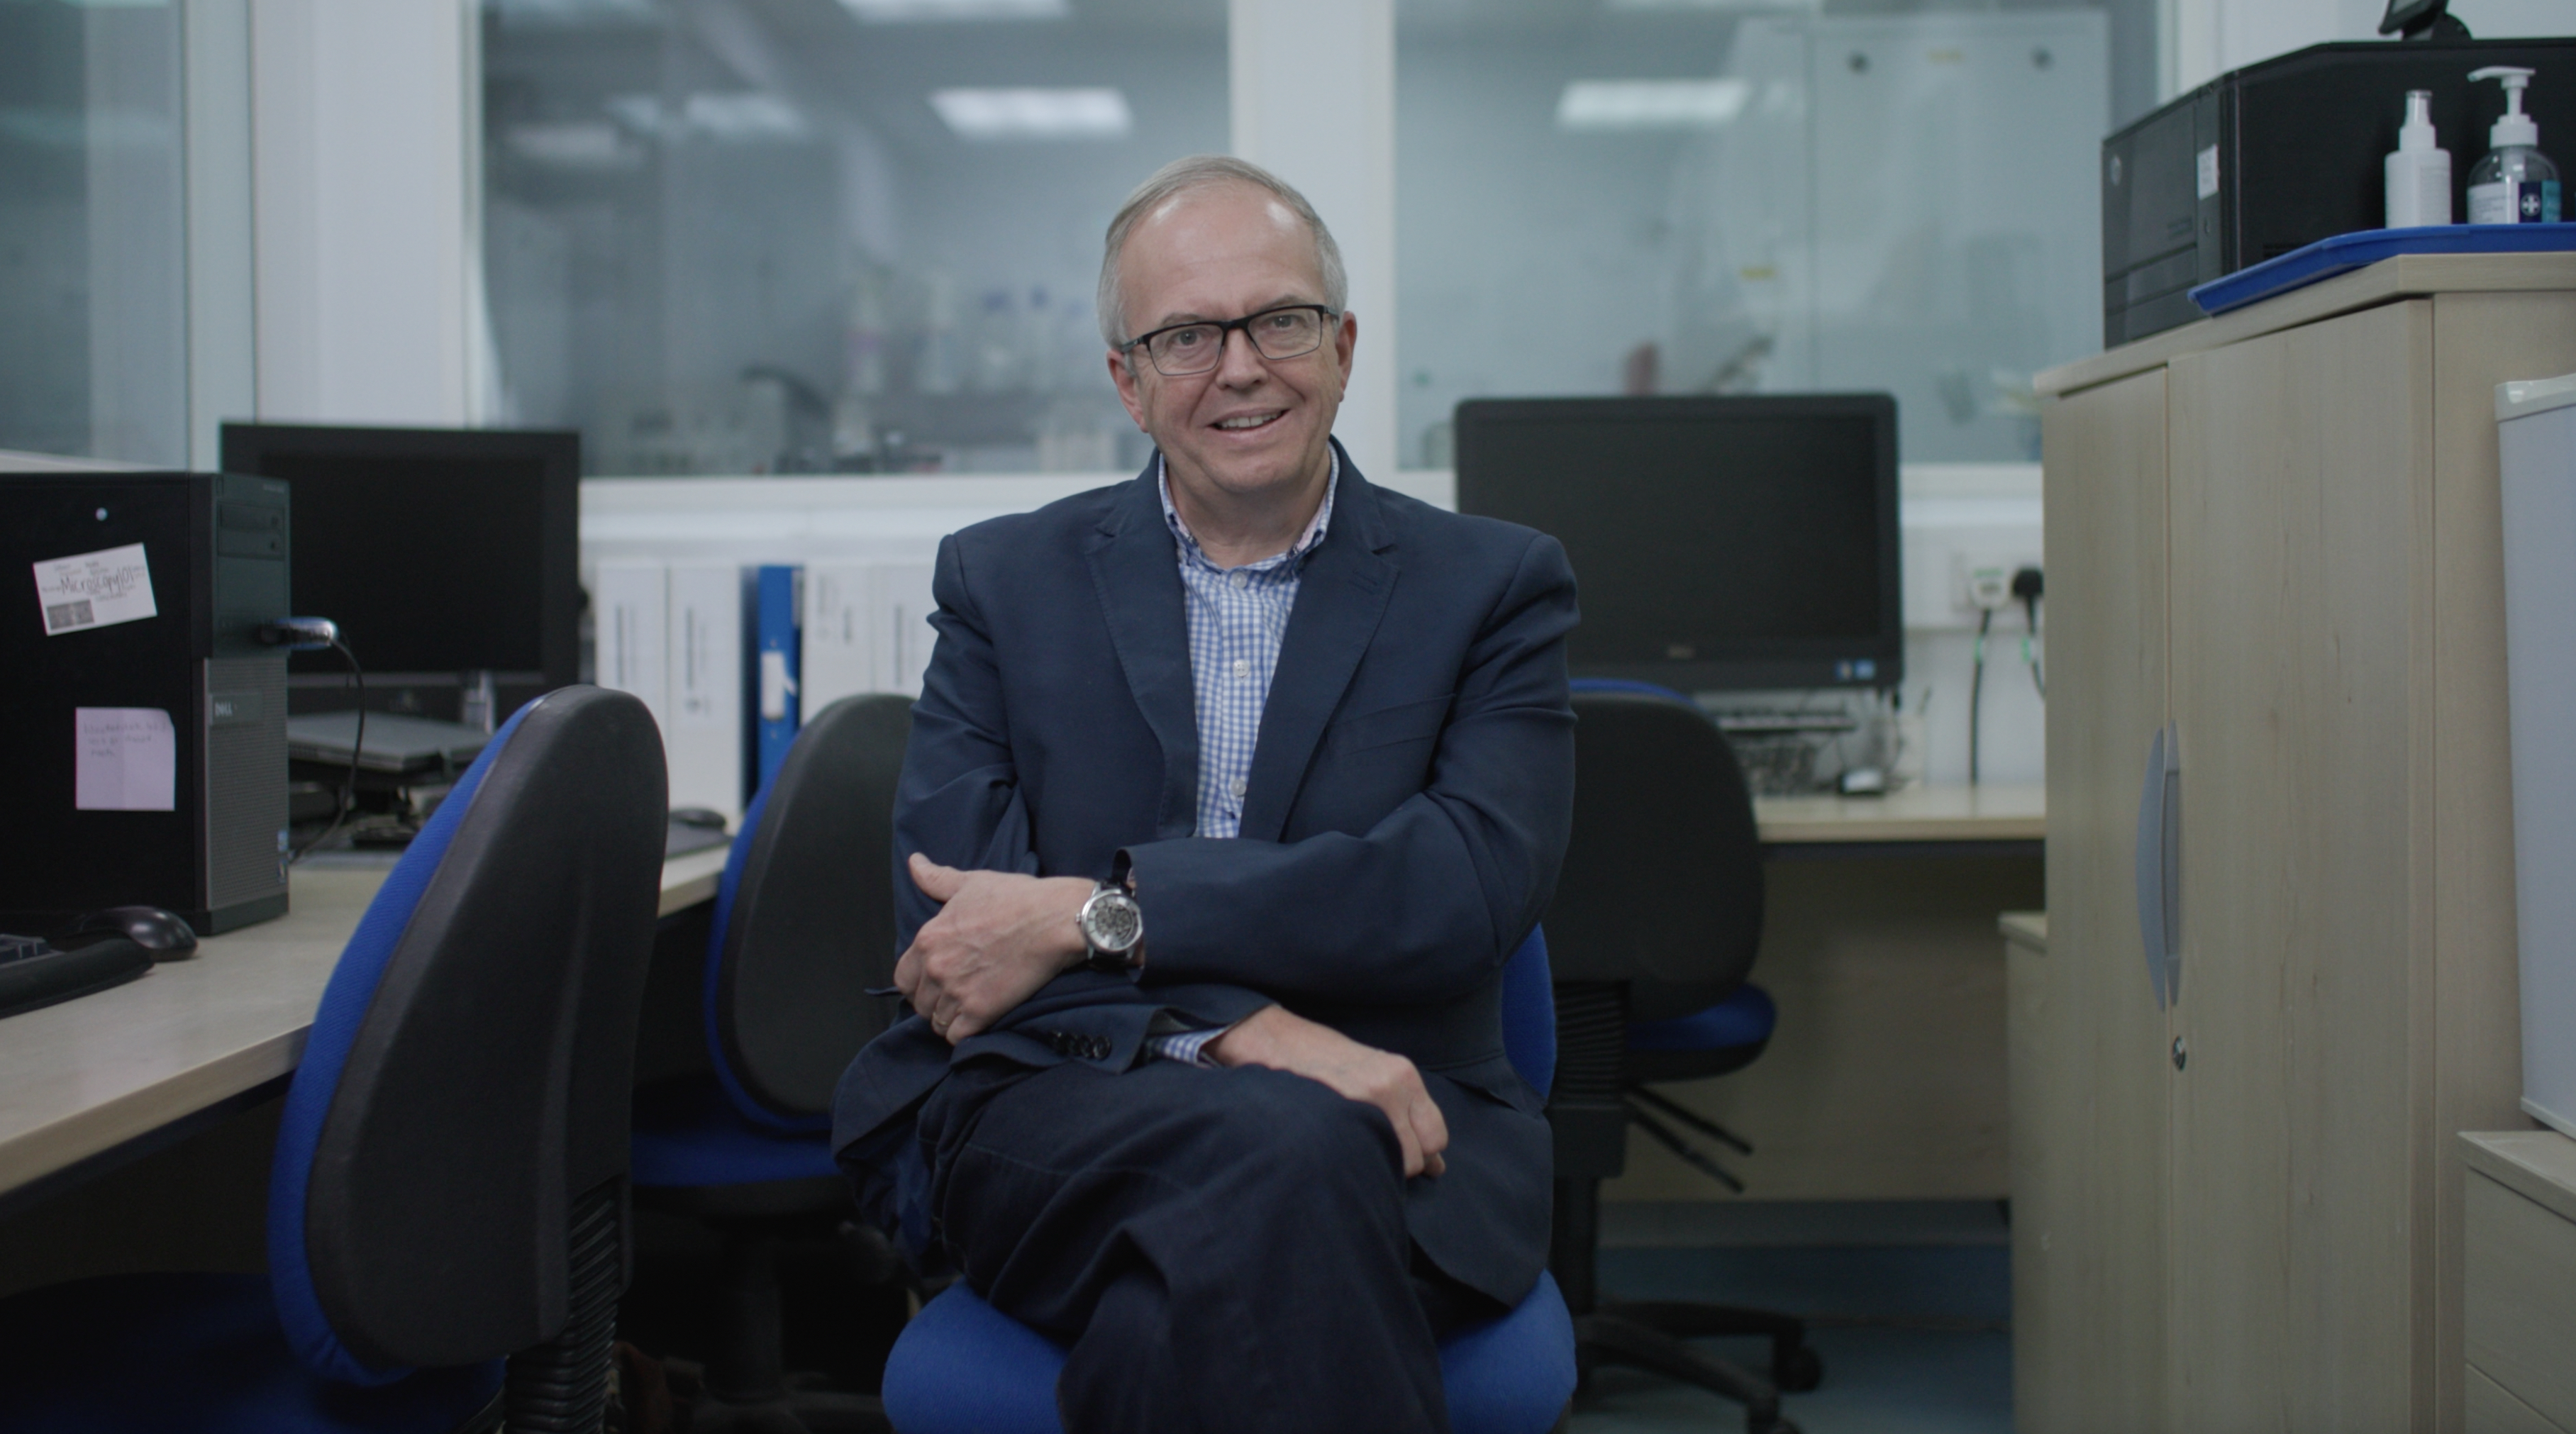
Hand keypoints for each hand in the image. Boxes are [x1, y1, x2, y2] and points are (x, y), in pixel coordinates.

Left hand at [895, 854, 1093, 1043]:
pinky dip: (963, 1033)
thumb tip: (915, 862)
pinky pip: (956, 1036)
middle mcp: (936, 968)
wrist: (1054, 920)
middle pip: (918, 1002)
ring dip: (949, 1018)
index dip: (918, 980)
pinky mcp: (980, 1011)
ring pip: (936, 1022)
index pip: (903, 977)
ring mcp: (957, 992)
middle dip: (933, 1001)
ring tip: (967, 1009)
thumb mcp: (971, 883)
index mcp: (928, 939)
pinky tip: (977, 1021)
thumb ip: (936, 878)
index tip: (936, 979)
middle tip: (955, 994)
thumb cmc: (1016, 898)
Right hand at [1207, 1006, 1449, 1178]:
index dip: (1422, 1153)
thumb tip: (1435, 1164)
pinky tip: (1340, 1154)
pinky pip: (1364, 1161)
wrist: (1271, 1040)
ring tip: (1352, 1153)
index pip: (1436, 1134)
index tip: (1403, 1157)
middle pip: (1420, 1154)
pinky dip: (1358, 1167)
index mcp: (1402, 1074)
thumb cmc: (1317, 1058)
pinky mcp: (1338, 1118)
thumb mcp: (1369, 1070)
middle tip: (1373, 1158)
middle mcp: (1390, 1088)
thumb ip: (1400, 1108)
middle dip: (1402, 1165)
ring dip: (1378, 1168)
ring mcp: (1364, 1103)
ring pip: (1395, 1165)